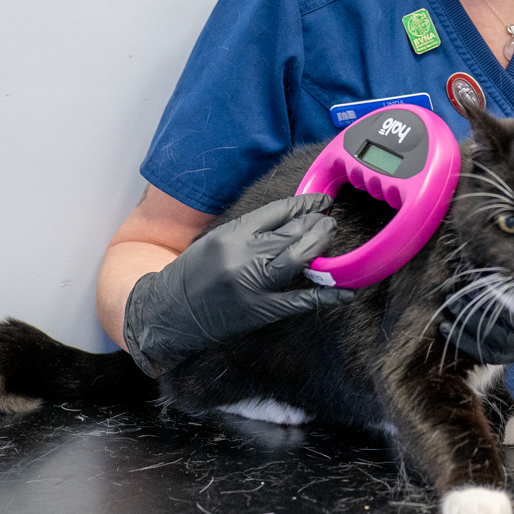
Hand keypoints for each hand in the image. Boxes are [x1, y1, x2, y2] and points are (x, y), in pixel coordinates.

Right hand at [122, 193, 355, 376]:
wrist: (168, 313)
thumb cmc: (193, 273)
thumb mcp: (217, 239)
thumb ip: (252, 228)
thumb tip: (292, 217)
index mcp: (232, 234)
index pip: (278, 211)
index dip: (304, 204)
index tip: (320, 200)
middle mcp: (243, 256)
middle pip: (292, 233)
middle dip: (317, 223)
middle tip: (329, 219)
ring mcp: (253, 285)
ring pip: (298, 259)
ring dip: (320, 245)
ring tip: (331, 234)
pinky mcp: (260, 310)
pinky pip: (298, 301)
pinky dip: (323, 296)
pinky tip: (344, 291)